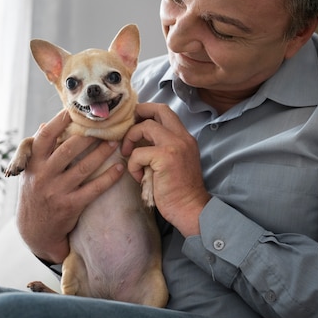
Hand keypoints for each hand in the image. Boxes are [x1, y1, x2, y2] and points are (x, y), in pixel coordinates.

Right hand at [16, 111, 124, 262]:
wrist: (35, 231)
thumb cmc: (35, 193)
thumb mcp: (31, 172)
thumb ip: (37, 150)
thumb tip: (43, 125)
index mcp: (33, 164)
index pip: (45, 137)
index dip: (59, 122)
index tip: (73, 112)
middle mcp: (43, 176)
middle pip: (68, 150)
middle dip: (88, 137)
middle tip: (104, 127)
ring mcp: (57, 192)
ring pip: (83, 168)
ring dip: (102, 153)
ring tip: (115, 142)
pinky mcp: (71, 206)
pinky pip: (94, 189)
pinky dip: (108, 177)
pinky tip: (120, 167)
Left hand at [121, 103, 210, 235]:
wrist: (190, 209)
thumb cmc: (179, 190)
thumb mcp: (175, 162)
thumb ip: (163, 147)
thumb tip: (139, 139)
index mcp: (185, 137)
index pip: (166, 111)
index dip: (148, 111)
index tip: (135, 122)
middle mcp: (182, 137)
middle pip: (159, 109)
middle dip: (139, 114)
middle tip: (127, 129)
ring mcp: (175, 146)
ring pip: (145, 127)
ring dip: (131, 140)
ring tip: (129, 155)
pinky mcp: (165, 158)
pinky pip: (138, 153)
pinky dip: (133, 165)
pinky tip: (139, 177)